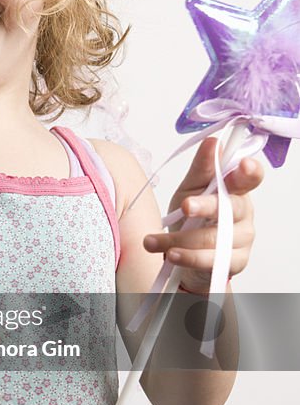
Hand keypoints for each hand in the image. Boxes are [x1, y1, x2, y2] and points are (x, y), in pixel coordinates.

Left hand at [143, 136, 263, 293]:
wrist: (186, 255)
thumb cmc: (192, 216)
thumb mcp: (191, 188)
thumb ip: (202, 169)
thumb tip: (212, 142)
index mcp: (236, 189)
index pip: (251, 177)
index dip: (250, 171)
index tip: (243, 165)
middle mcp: (244, 213)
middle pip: (230, 207)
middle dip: (206, 206)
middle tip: (185, 206)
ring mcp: (242, 239)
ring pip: (214, 238)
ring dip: (180, 239)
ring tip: (152, 241)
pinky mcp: (235, 262)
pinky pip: (211, 260)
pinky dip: (187, 257)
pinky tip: (171, 255)